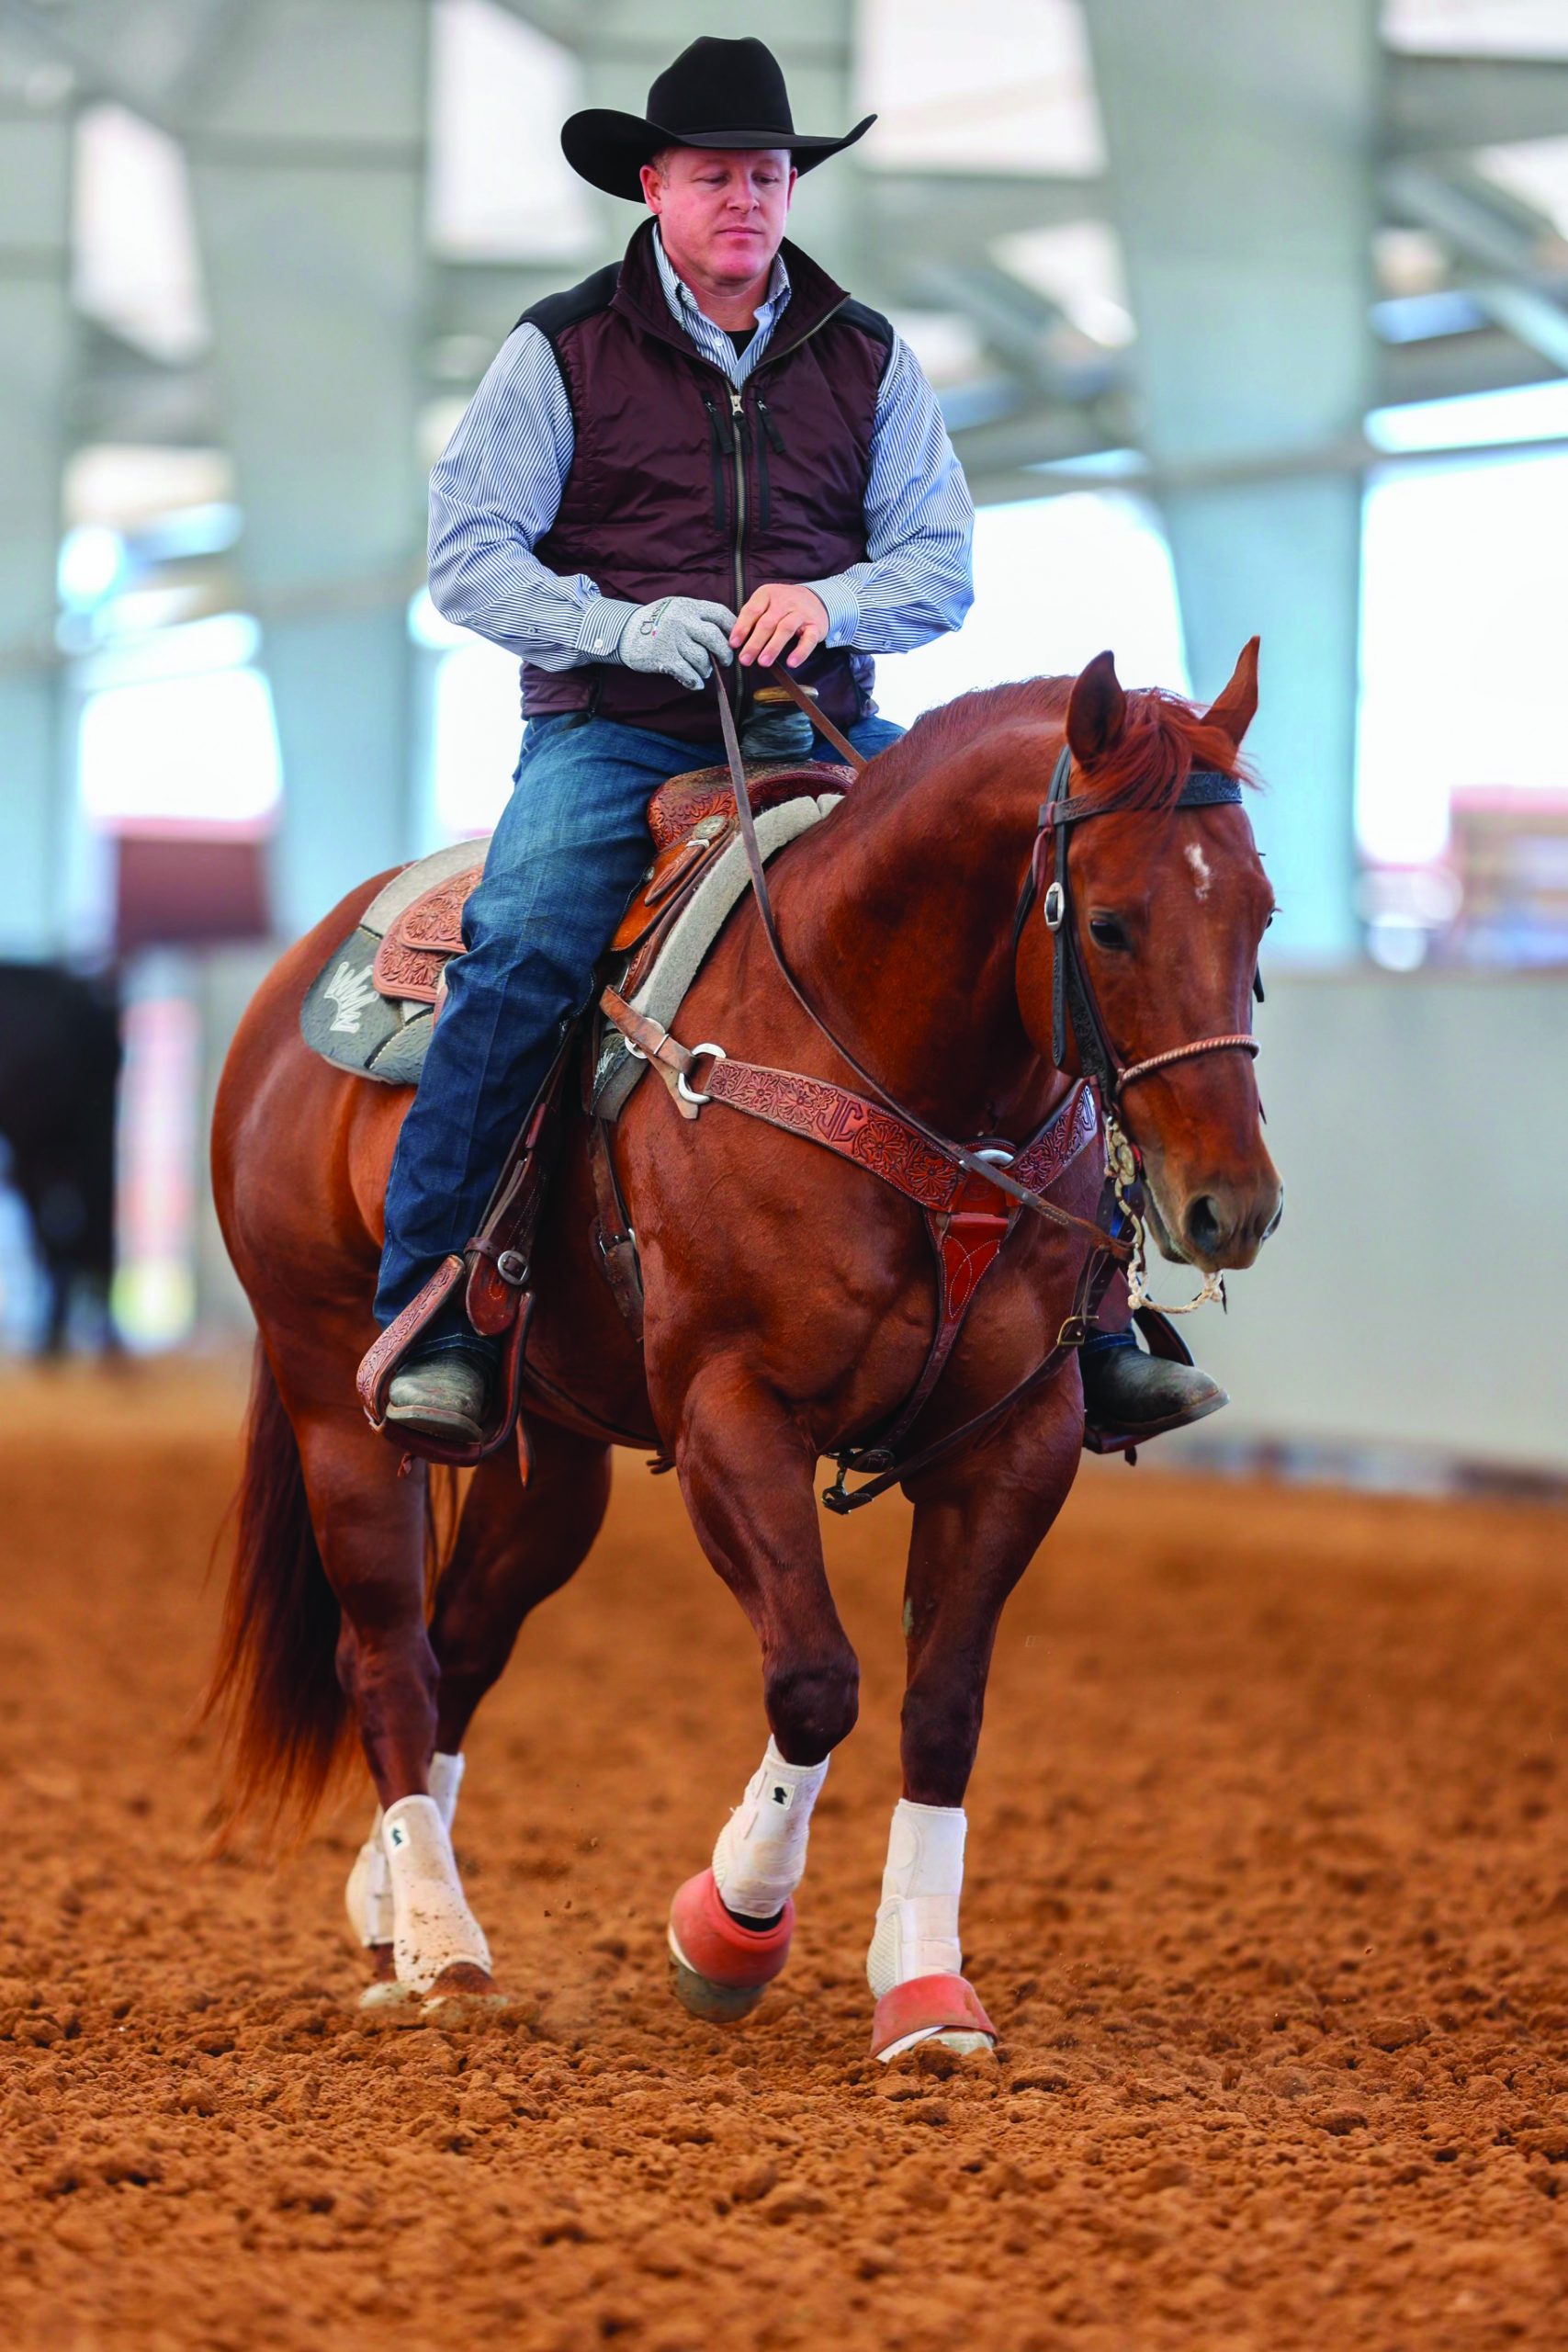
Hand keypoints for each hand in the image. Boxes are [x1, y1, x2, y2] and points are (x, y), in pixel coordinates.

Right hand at [617, 596, 736, 690]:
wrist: (625, 632)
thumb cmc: (657, 623)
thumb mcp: (677, 608)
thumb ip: (698, 616)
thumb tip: (728, 632)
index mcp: (688, 606)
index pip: (720, 614)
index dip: (733, 629)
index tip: (735, 641)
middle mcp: (682, 620)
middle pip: (715, 638)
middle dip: (725, 653)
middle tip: (725, 662)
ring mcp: (673, 638)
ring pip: (702, 658)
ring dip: (706, 669)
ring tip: (703, 670)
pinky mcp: (664, 657)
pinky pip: (688, 673)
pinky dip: (694, 681)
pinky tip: (694, 682)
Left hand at [730, 583, 829, 669]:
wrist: (816, 598)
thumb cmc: (784, 605)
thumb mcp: (766, 603)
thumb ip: (753, 618)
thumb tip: (736, 641)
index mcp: (768, 594)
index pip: (752, 610)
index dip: (742, 627)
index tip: (734, 644)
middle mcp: (785, 601)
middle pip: (767, 622)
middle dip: (755, 643)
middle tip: (745, 659)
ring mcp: (801, 613)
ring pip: (786, 629)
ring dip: (773, 647)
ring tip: (763, 662)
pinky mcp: (815, 626)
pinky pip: (808, 640)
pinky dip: (800, 652)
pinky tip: (791, 663)